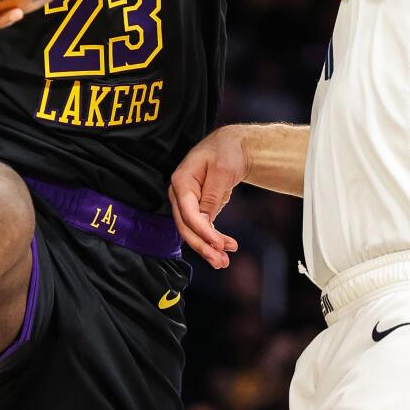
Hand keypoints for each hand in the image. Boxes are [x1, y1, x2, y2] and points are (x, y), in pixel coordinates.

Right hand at [169, 126, 247, 268]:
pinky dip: (209, 240)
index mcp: (181, 181)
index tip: (220, 244)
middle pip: (185, 226)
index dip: (203, 231)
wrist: (230, 146)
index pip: (188, 213)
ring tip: (223, 262)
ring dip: (206, 248)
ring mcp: (185, 202)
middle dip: (202, 246)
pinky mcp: (194, 208)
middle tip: (221, 261)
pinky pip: (199, 228)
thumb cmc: (226, 153)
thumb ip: (212, 196)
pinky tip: (221, 252)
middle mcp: (178, 193)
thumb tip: (205, 221)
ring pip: (190, 231)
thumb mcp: (222, 171)